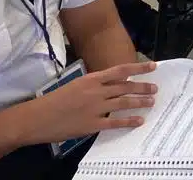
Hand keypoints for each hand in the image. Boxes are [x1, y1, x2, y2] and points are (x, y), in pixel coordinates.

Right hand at [22, 62, 157, 144]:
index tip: (153, 66)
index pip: (121, 70)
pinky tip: (139, 120)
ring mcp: (95, 108)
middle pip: (126, 87)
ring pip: (123, 103)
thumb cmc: (54, 100)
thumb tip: (113, 85)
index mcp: (91, 79)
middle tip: (155, 88)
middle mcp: (96, 91)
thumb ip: (94, 84)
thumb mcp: (76, 85)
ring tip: (151, 102)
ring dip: (140, 102)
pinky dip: (129, 121)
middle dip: (143, 87)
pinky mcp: (92, 124)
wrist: (37, 118)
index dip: (139, 68)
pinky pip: (115, 122)